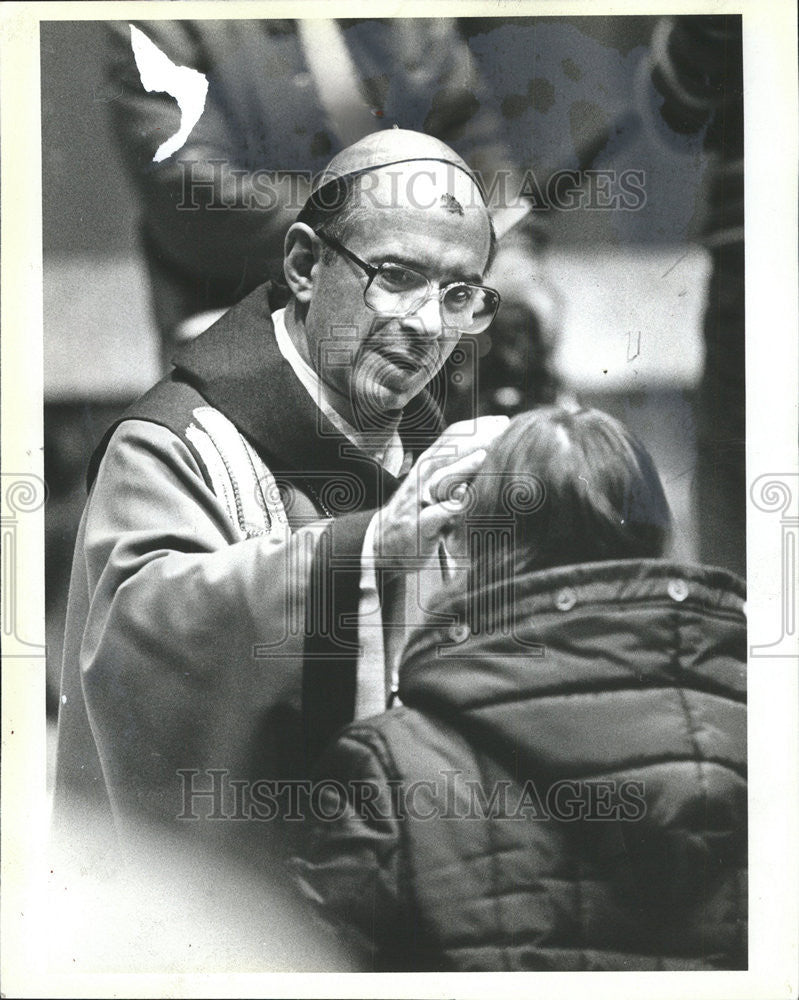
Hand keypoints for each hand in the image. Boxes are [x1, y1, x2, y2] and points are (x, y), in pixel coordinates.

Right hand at [373, 415, 508, 573]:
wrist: (383, 544)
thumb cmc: (418, 512)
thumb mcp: (434, 486)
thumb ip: (455, 469)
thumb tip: (488, 451)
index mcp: (427, 466)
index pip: (451, 439)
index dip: (476, 427)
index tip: (503, 421)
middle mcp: (422, 479)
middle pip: (447, 453)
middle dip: (474, 440)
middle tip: (502, 430)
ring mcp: (418, 503)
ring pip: (440, 480)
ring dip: (461, 467)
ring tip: (484, 456)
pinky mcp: (420, 527)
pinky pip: (435, 515)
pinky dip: (449, 506)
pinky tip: (465, 498)